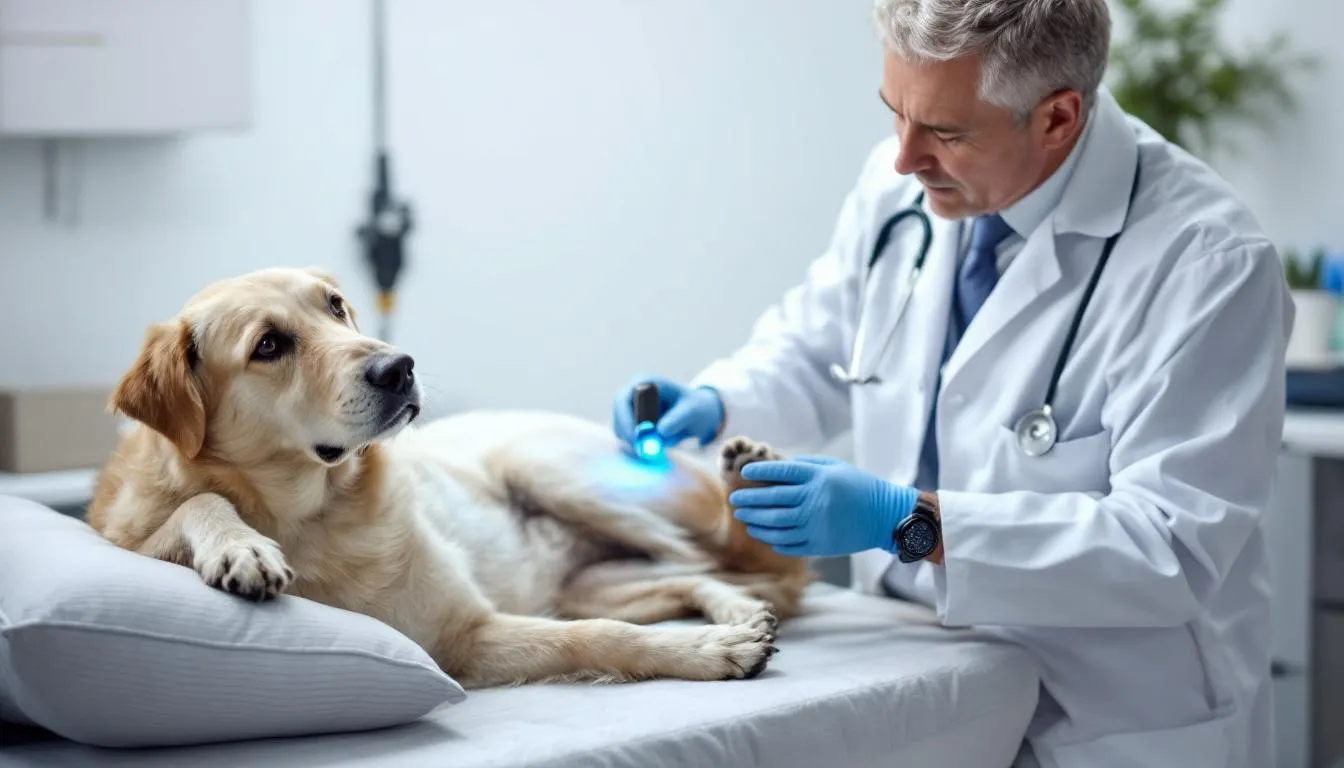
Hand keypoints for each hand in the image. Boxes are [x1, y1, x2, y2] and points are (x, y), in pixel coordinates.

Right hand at [611, 375, 724, 448]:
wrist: (701, 412)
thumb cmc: (697, 407)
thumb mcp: (693, 411)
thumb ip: (677, 419)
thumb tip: (659, 432)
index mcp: (646, 382)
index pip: (623, 401)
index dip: (626, 420)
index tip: (637, 439)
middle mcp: (634, 393)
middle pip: (618, 416)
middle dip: (628, 435)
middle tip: (642, 452)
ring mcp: (632, 409)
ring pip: (621, 430)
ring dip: (634, 443)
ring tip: (658, 450)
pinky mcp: (634, 424)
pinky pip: (629, 438)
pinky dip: (638, 447)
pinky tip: (656, 450)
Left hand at [728, 456, 918, 556]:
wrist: (885, 516)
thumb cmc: (859, 487)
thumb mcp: (835, 467)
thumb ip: (807, 465)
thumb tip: (777, 466)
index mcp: (818, 478)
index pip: (781, 472)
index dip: (760, 471)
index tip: (743, 472)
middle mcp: (814, 500)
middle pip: (772, 500)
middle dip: (750, 500)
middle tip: (736, 500)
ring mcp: (816, 524)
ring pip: (776, 524)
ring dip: (756, 522)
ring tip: (745, 518)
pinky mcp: (820, 544)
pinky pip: (789, 544)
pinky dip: (773, 540)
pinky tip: (763, 535)